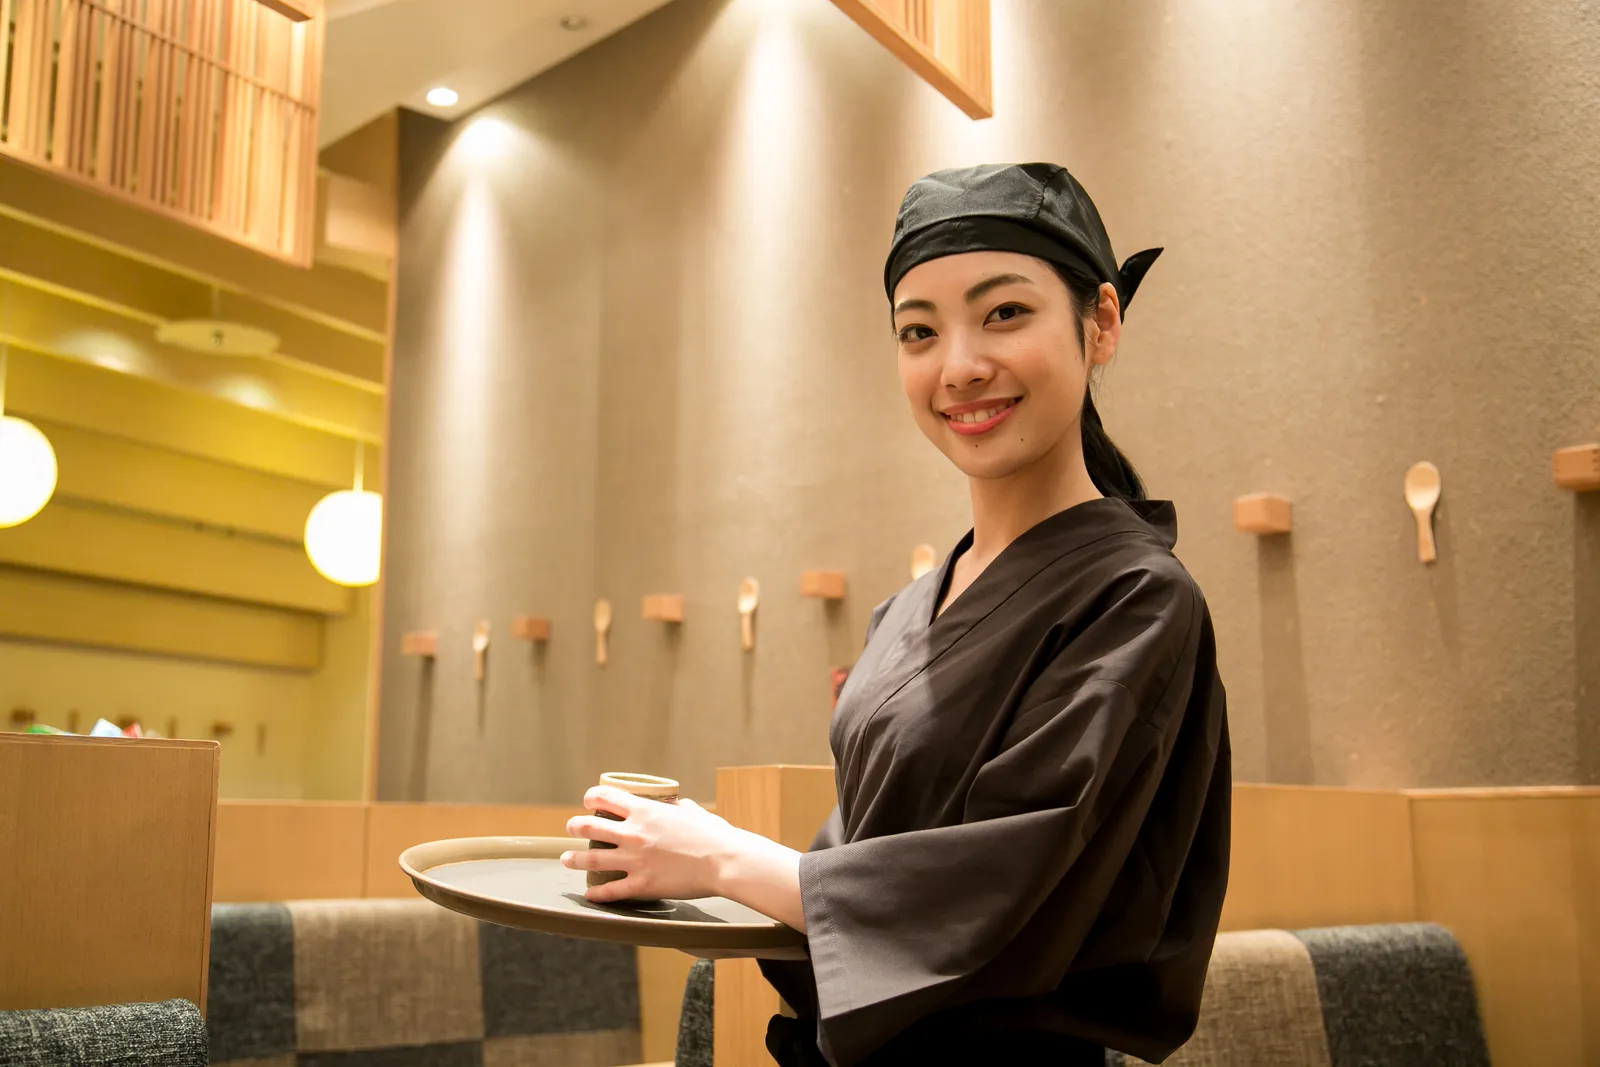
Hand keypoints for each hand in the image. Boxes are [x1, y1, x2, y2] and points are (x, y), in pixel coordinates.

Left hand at [561, 785, 741, 903]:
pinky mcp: (641, 885)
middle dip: (575, 826)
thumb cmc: (714, 836)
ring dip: (574, 858)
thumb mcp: (695, 813)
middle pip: (589, 826)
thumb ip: (681, 809)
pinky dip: (597, 893)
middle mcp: (633, 833)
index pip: (605, 797)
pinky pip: (610, 890)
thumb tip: (680, 806)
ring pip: (591, 858)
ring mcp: (634, 860)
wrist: (724, 862)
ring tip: (565, 859)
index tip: (587, 801)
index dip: (591, 797)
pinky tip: (589, 894)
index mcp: (645, 811)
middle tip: (571, 828)